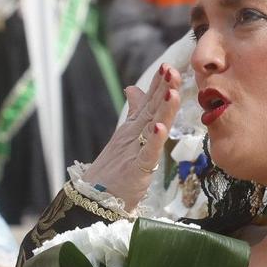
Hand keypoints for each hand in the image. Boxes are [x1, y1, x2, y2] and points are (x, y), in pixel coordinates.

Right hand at [81, 65, 180, 209]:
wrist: (94, 199)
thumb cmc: (111, 171)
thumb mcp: (125, 137)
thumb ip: (134, 112)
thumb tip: (133, 88)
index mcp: (134, 128)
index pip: (149, 102)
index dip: (159, 85)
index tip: (169, 66)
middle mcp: (134, 135)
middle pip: (152, 109)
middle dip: (163, 89)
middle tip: (172, 69)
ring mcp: (134, 151)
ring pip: (152, 126)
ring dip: (162, 108)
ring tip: (171, 91)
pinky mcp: (136, 169)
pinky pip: (147, 153)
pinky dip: (154, 140)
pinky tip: (161, 127)